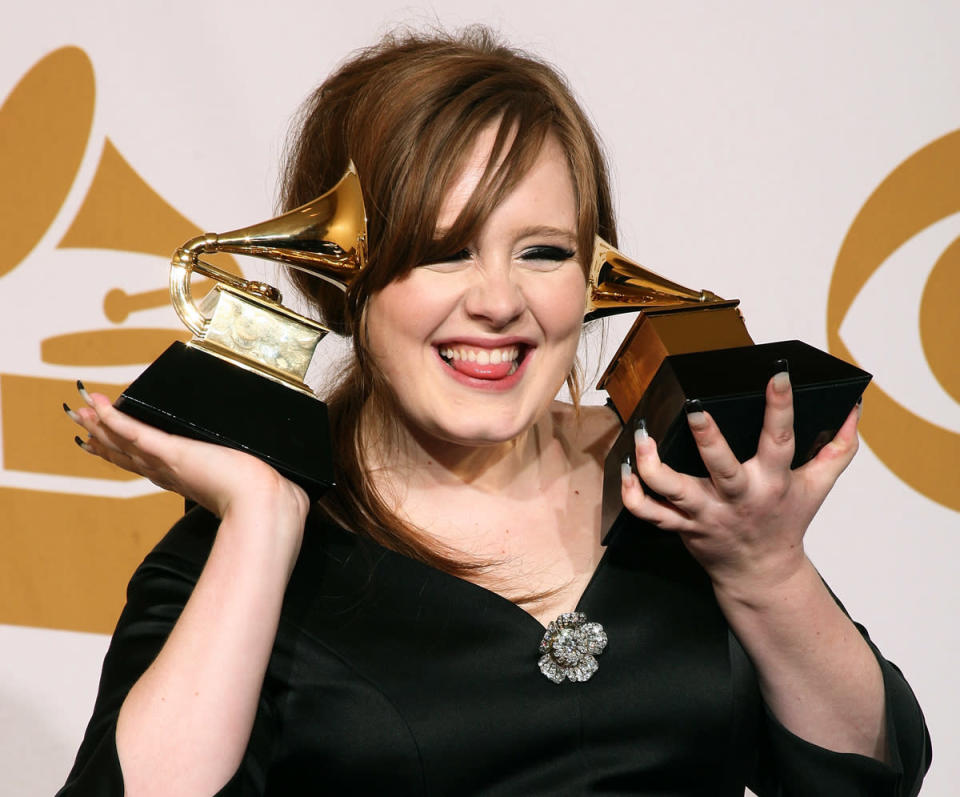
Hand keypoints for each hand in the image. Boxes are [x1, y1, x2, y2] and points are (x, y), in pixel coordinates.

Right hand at [66, 381, 308, 523]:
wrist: (268, 509)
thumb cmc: (271, 503)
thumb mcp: (261, 482)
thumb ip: (263, 476)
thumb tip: (285, 474)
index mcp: (194, 481)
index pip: (155, 464)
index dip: (131, 454)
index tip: (112, 445)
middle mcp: (177, 475)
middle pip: (131, 455)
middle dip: (106, 440)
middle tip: (82, 424)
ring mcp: (173, 464)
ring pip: (128, 443)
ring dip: (103, 426)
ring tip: (80, 412)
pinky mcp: (176, 454)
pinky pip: (139, 433)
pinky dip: (116, 419)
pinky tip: (99, 405)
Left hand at [620, 364, 860, 595]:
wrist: (761, 575)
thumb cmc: (785, 523)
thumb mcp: (817, 486)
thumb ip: (838, 448)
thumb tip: (855, 409)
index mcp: (773, 481)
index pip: (781, 439)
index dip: (781, 407)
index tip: (778, 375)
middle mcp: (738, 496)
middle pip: (722, 466)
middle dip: (708, 438)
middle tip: (696, 408)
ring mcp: (705, 512)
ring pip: (673, 491)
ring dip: (652, 465)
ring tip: (642, 437)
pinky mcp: (681, 526)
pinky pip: (648, 512)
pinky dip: (631, 493)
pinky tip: (624, 469)